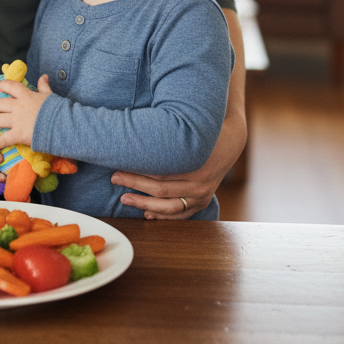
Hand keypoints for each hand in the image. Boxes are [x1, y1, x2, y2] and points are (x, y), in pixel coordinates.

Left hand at [0, 74, 52, 149]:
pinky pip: (3, 139)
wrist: (63, 125)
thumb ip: (44, 86)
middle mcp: (18, 106)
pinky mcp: (18, 134)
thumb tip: (43, 76)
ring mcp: (17, 120)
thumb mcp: (49, 96)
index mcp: (25, 95)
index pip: (8, 85)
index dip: (0, 86)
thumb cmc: (57, 110)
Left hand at [110, 97, 247, 219]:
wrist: (228, 142)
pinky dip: (163, 215)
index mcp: (193, 162)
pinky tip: (147, 213)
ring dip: (144, 204)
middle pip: (160, 189)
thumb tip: (131, 132)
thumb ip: (162, 133)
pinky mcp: (203, 201)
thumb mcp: (183, 128)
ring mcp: (202, 194)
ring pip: (169, 206)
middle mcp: (199, 181)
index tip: (116, 165)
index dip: (135, 171)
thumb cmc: (198, 131)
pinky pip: (181, 213)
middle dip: (134, 184)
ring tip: (125, 199)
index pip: (158, 172)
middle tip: (114, 178)